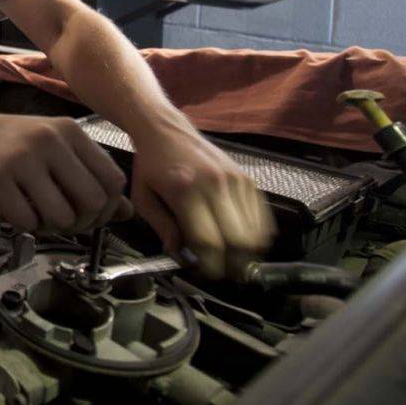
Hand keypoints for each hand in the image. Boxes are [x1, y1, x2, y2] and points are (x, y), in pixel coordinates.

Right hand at [0, 111, 131, 232]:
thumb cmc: (10, 142)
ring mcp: (21, 159)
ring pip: (62, 217)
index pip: (113, 180)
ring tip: (40, 216)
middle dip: (83, 223)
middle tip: (66, 222)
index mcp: (69, 132)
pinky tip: (18, 212)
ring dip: (54, 228)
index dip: (109, 208)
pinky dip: (27, 226)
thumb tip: (127, 211)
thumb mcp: (55, 148)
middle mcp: (49, 141)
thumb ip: (90, 175)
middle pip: (94, 202)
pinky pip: (27, 221)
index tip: (91, 214)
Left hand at [129, 124, 274, 278]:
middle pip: (237, 240)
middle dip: (233, 264)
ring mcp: (235, 180)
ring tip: (234, 259)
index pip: (209, 241)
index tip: (207, 273)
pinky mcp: (246, 178)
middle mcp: (215, 185)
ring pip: (253, 231)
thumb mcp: (144, 198)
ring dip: (247, 252)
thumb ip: (163, 229)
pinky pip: (261, 215)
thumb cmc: (151, 166)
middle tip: (224, 271)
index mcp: (185, 192)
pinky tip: (243, 240)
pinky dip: (256, 233)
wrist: (166, 130)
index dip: (211, 265)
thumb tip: (180, 256)